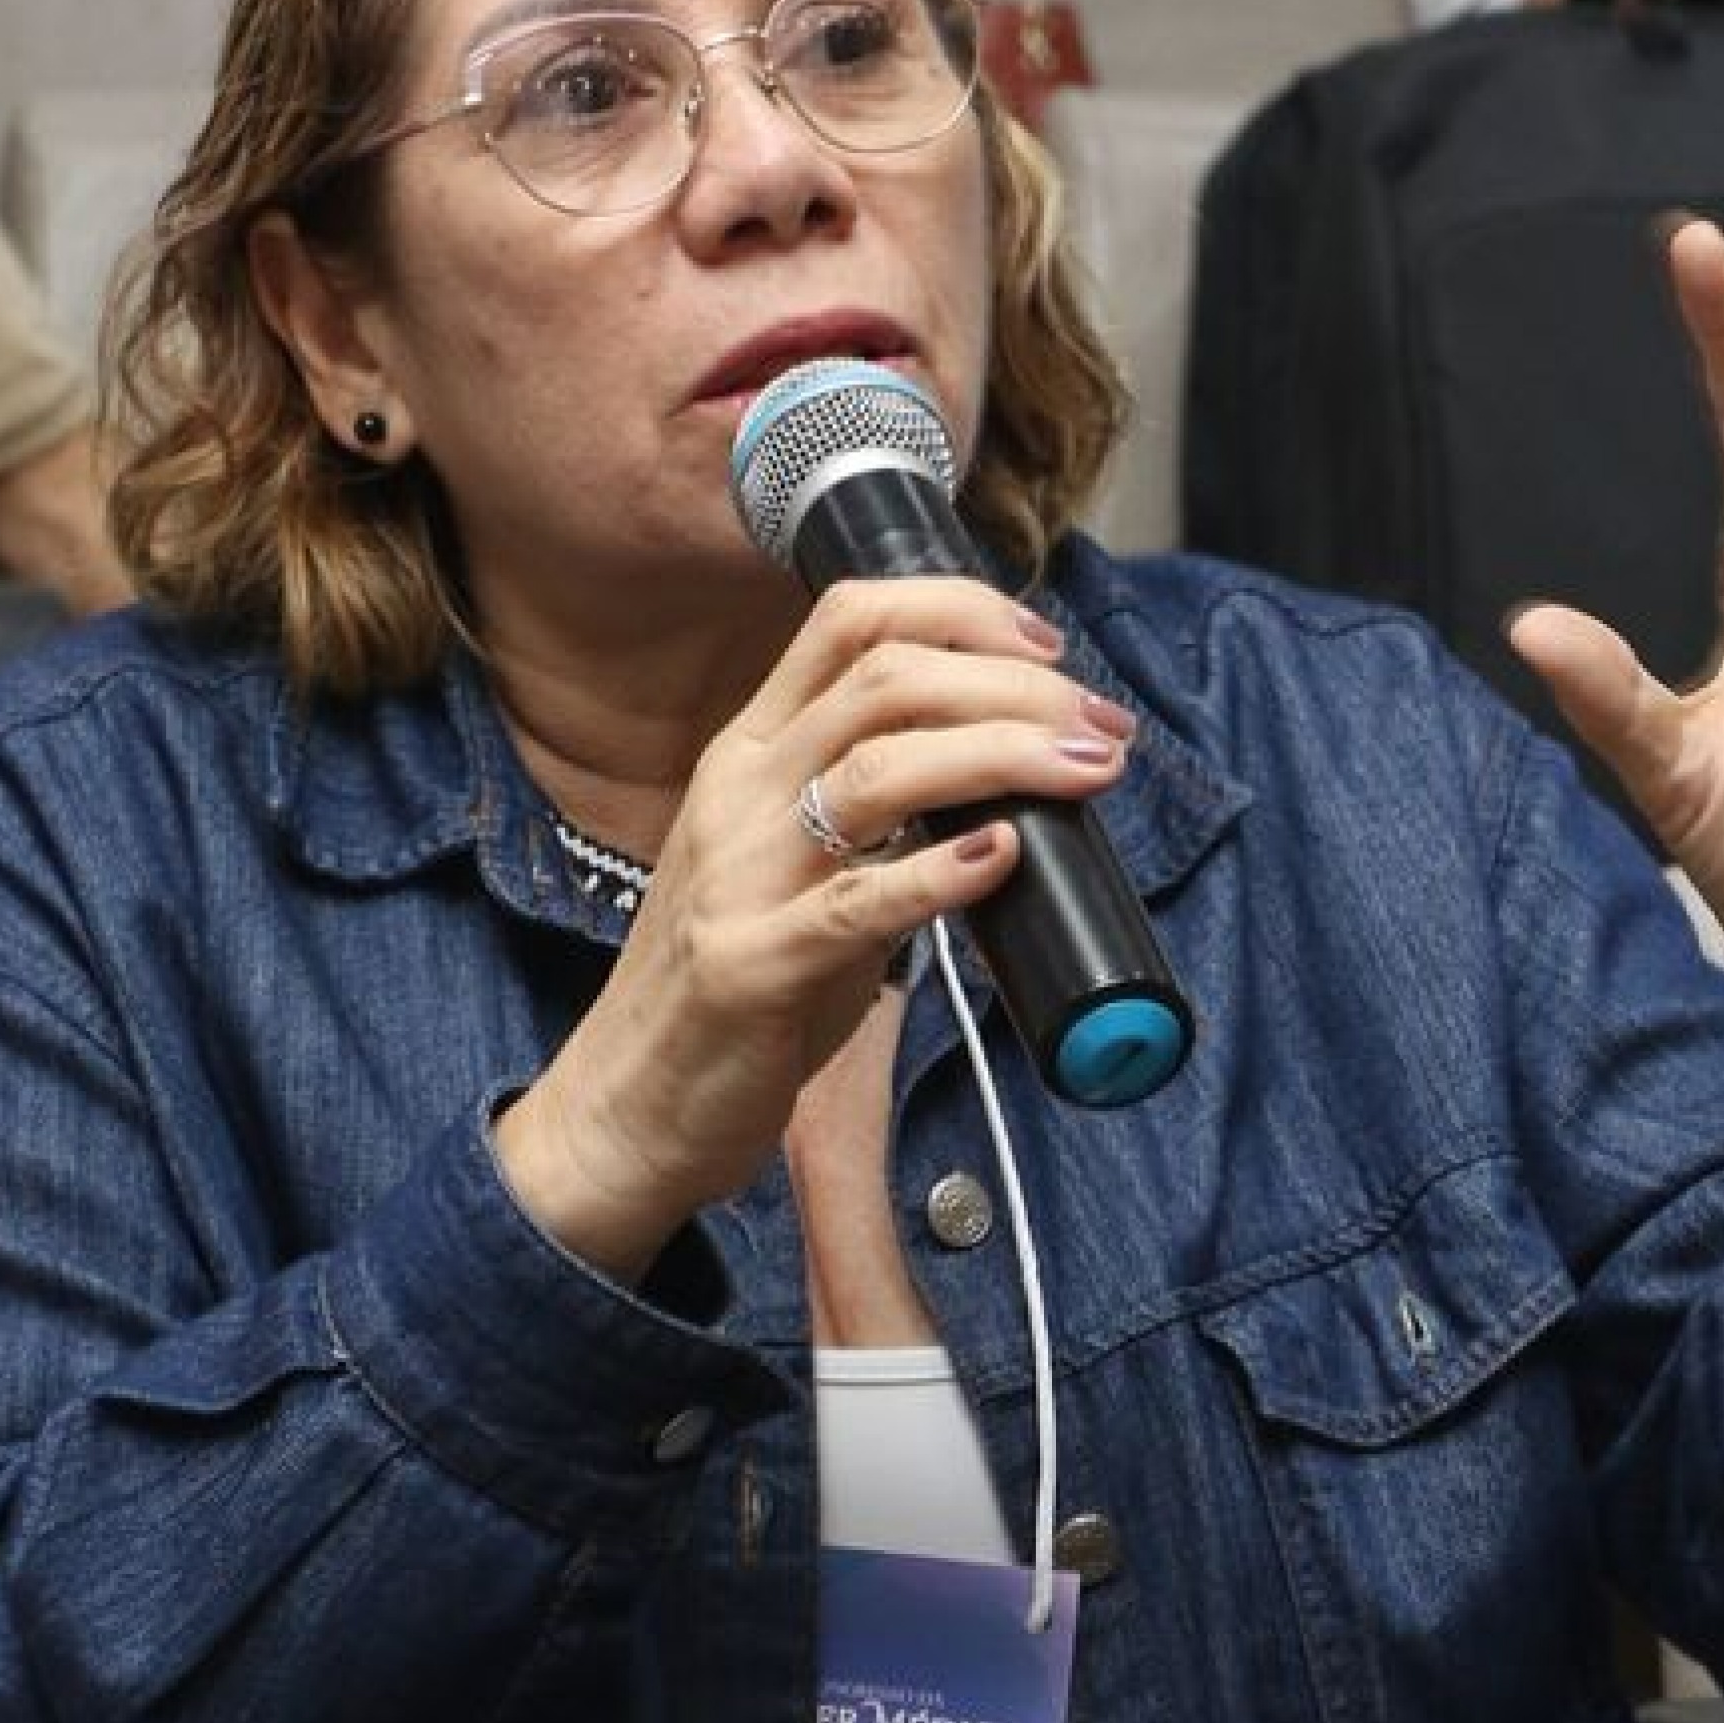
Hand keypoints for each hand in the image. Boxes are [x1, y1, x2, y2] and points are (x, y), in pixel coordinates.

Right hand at [493, 579, 1131, 1281]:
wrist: (622, 1111)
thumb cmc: (728, 995)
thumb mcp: (790, 871)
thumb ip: (870, 821)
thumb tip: (1000, 788)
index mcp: (748, 756)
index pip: (847, 622)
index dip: (959, 611)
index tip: (1046, 648)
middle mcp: (739, 794)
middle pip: (886, 679)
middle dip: (1014, 685)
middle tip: (1100, 724)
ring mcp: (740, 877)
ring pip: (881, 768)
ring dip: (1005, 752)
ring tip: (1090, 769)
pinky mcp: (752, 968)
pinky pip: (857, 904)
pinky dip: (942, 871)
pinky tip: (1005, 854)